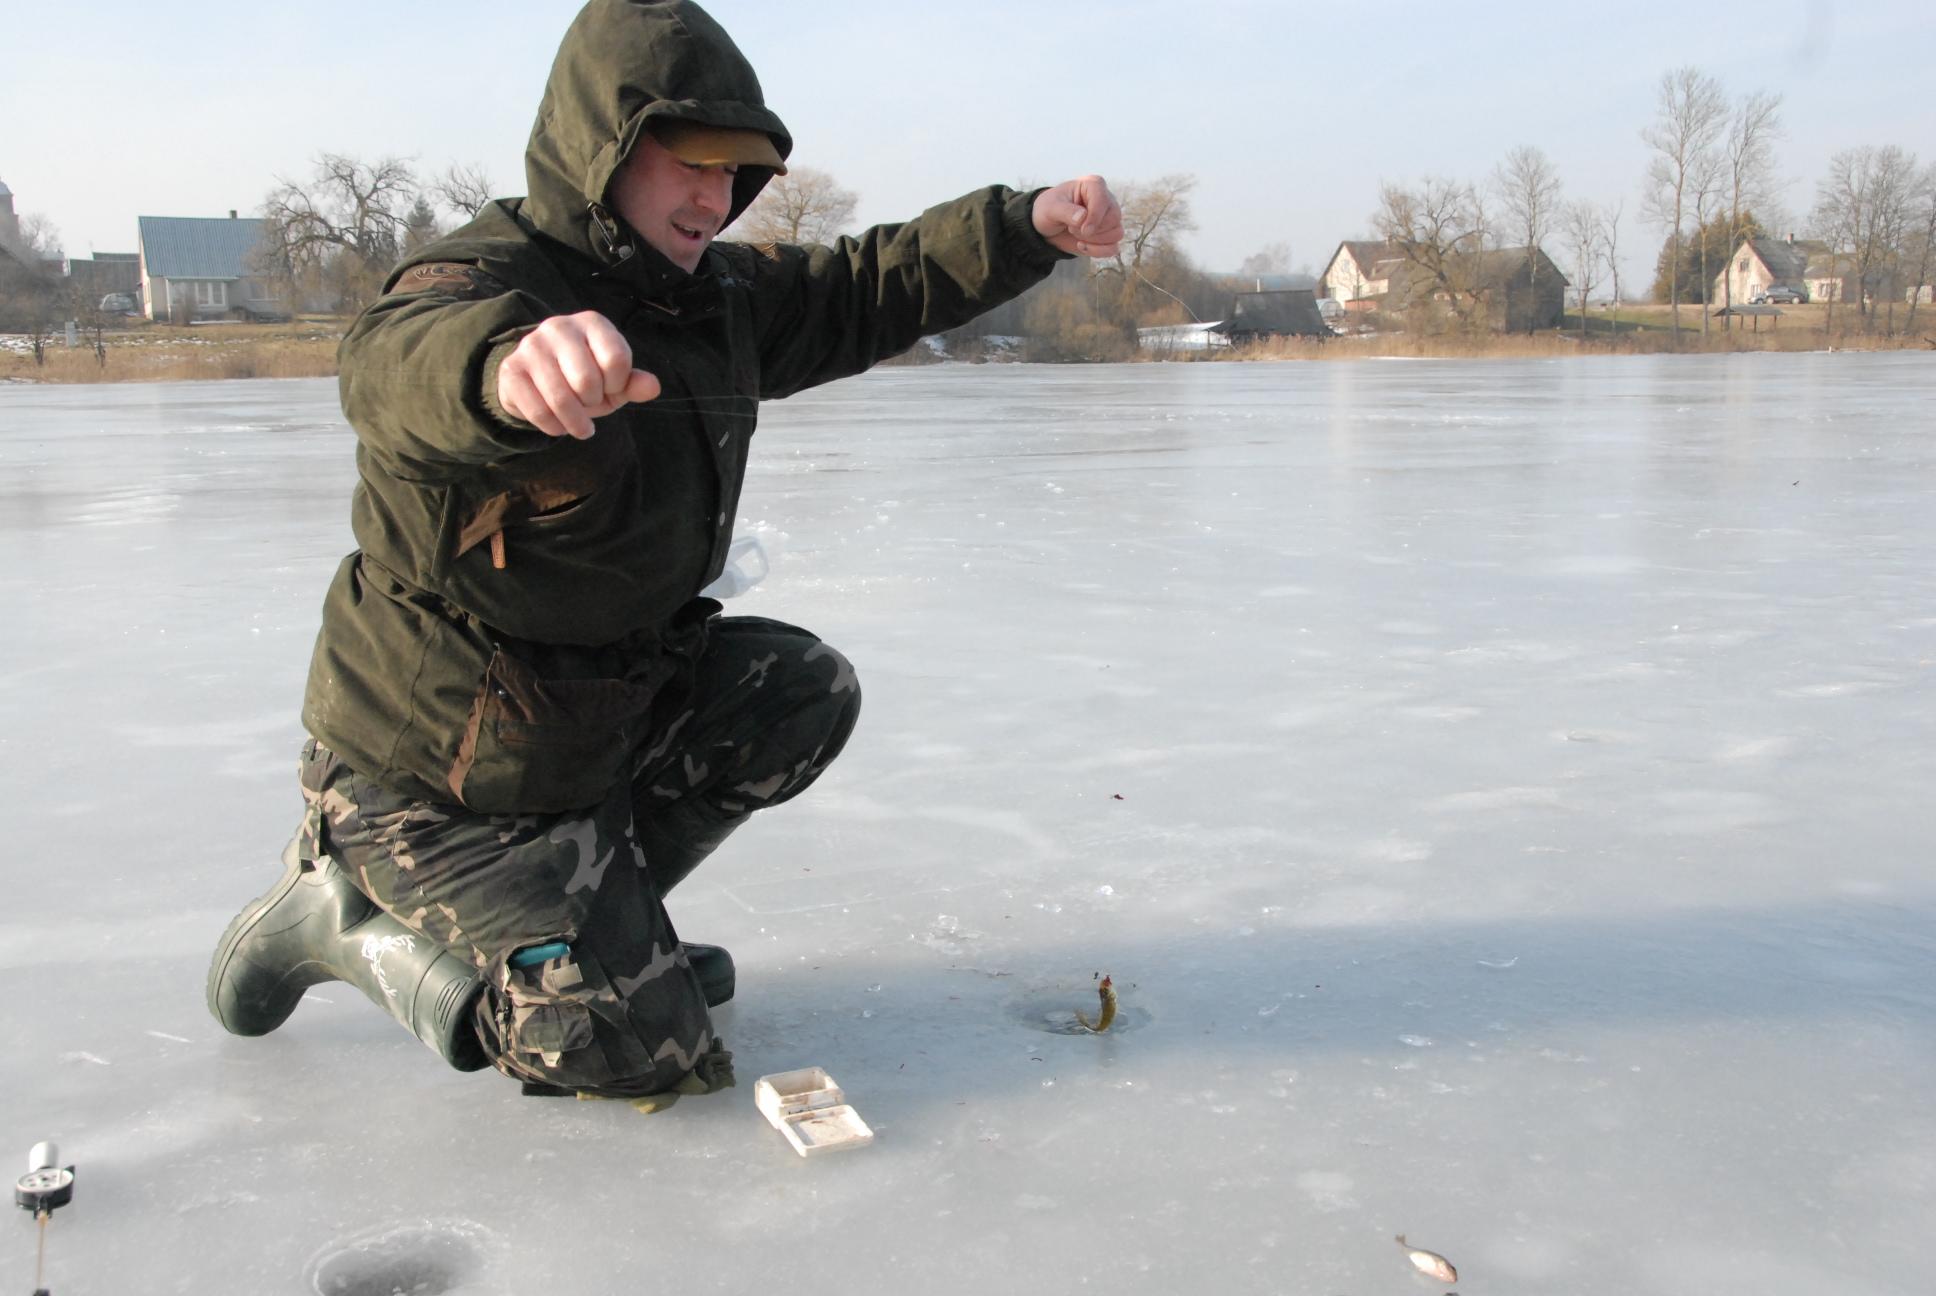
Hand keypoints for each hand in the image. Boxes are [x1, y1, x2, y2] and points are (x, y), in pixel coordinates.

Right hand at [496, 311, 660, 439]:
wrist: (537, 379)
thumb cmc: (585, 377)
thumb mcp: (613, 381)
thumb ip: (633, 383)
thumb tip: (653, 387)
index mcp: (592, 323)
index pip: (616, 359)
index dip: (618, 384)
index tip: (611, 388)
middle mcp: (559, 326)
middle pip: (587, 381)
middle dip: (594, 402)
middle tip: (591, 403)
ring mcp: (532, 346)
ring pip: (561, 398)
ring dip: (576, 422)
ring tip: (581, 426)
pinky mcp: (512, 369)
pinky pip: (538, 410)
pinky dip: (554, 427)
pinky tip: (559, 426)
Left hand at [1032, 176, 1123, 258]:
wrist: (1047, 226)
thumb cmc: (1049, 210)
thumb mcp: (1051, 208)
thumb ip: (1066, 211)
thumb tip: (1083, 218)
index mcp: (1093, 185)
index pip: (1103, 200)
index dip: (1094, 217)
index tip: (1081, 229)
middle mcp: (1106, 199)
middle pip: (1113, 218)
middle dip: (1092, 230)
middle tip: (1072, 228)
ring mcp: (1109, 218)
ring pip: (1116, 233)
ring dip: (1094, 241)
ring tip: (1076, 234)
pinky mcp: (1108, 235)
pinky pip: (1113, 247)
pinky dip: (1098, 251)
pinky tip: (1082, 246)